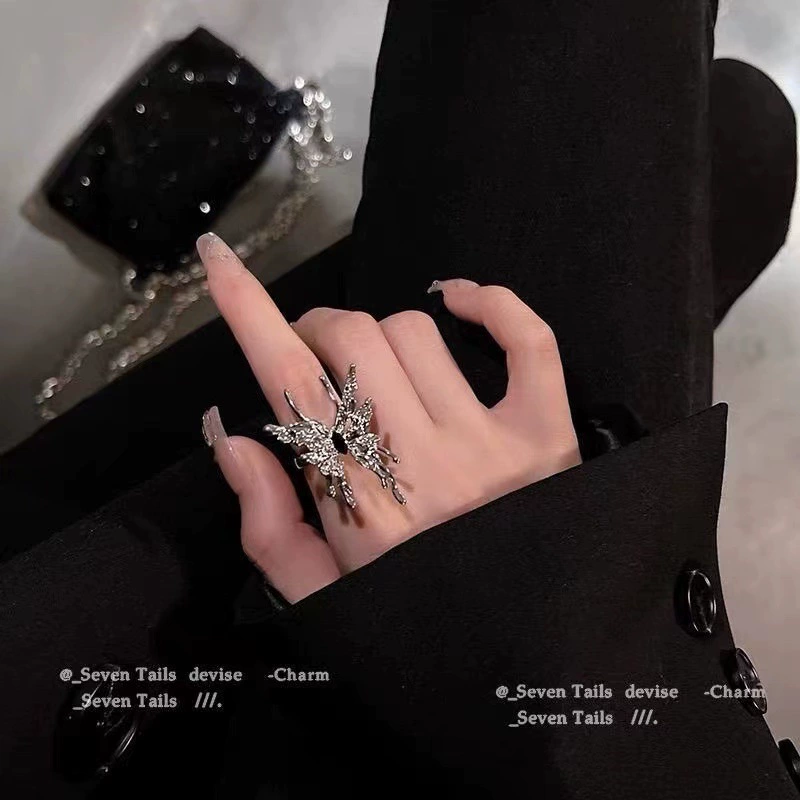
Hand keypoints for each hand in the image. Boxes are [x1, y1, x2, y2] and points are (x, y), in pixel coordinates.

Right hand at [198, 233, 579, 602]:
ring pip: (416, 332)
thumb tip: (231, 434)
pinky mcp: (548, 435)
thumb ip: (266, 524)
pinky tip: (458, 300)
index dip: (246, 311)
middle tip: (315, 357)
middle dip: (315, 330)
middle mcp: (419, 460)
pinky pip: (528, 339)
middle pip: (350, 339)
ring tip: (379, 368)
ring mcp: (489, 443)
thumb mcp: (318, 599)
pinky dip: (492, 303)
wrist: (521, 665)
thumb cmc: (411, 626)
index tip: (218, 262)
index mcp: (355, 503)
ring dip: (379, 334)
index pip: (289, 383)